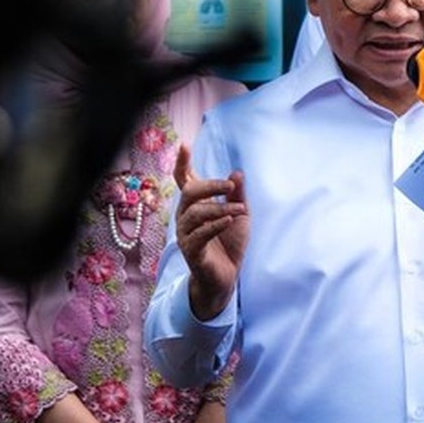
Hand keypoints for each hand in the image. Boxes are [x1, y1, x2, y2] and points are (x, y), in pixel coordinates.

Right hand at [174, 145, 248, 320]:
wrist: (227, 277)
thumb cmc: (230, 243)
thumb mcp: (240, 214)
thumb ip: (238, 194)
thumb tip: (237, 172)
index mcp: (196, 205)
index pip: (184, 180)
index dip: (182, 163)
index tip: (184, 145)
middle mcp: (185, 217)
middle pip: (190, 193)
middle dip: (211, 185)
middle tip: (231, 186)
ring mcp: (186, 234)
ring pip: (196, 213)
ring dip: (221, 208)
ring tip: (240, 209)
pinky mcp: (192, 251)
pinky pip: (200, 234)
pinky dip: (215, 225)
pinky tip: (229, 220)